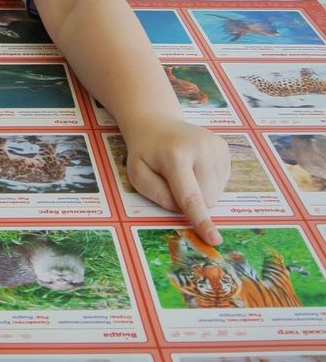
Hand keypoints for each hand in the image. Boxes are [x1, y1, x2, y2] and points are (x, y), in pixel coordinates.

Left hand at [122, 117, 230, 245]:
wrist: (156, 122)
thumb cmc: (145, 151)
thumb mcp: (137, 172)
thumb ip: (155, 193)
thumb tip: (182, 208)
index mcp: (175, 155)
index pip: (190, 195)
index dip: (201, 219)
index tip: (214, 239)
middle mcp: (200, 149)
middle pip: (206, 199)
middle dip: (190, 201)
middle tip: (172, 178)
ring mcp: (216, 147)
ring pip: (216, 194)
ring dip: (199, 191)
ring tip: (183, 169)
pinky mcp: (224, 148)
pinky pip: (222, 183)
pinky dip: (207, 181)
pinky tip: (194, 165)